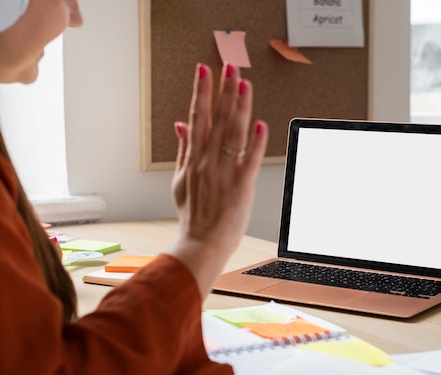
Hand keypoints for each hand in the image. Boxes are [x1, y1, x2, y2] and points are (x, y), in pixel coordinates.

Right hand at [168, 63, 267, 296]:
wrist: (201, 242)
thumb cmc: (193, 213)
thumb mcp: (179, 179)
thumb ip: (182, 149)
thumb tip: (180, 123)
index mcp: (193, 157)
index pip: (198, 116)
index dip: (202, 91)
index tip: (204, 70)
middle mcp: (208, 160)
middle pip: (218, 118)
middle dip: (224, 89)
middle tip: (230, 66)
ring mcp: (225, 172)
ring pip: (235, 133)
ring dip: (240, 107)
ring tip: (244, 83)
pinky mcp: (242, 186)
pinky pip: (250, 159)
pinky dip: (256, 142)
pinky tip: (261, 124)